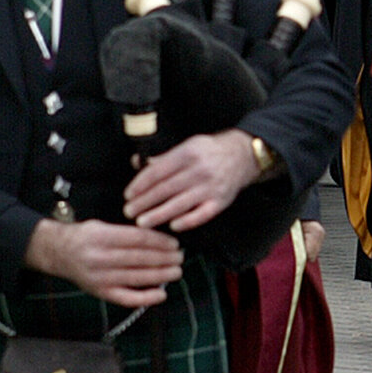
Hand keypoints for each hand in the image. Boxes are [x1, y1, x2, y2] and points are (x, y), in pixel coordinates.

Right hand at [25, 215, 185, 307]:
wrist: (58, 253)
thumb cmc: (85, 237)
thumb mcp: (102, 226)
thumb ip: (126, 233)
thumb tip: (158, 240)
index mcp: (102, 237)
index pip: (139, 239)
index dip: (160, 242)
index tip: (174, 243)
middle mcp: (100, 258)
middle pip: (141, 259)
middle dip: (165, 259)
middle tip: (180, 257)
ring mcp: (101, 278)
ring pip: (137, 278)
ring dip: (161, 276)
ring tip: (176, 272)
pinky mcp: (100, 293)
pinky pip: (127, 298)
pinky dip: (146, 298)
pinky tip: (161, 294)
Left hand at [123, 129, 258, 232]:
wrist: (242, 155)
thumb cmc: (208, 152)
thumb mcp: (187, 146)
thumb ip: (163, 157)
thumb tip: (137, 162)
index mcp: (187, 153)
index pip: (158, 171)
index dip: (141, 184)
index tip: (128, 194)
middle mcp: (199, 170)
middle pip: (166, 189)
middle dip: (144, 202)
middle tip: (129, 211)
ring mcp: (211, 187)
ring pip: (180, 204)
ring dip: (159, 214)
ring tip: (142, 222)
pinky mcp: (220, 202)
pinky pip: (202, 214)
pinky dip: (187, 221)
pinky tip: (173, 226)